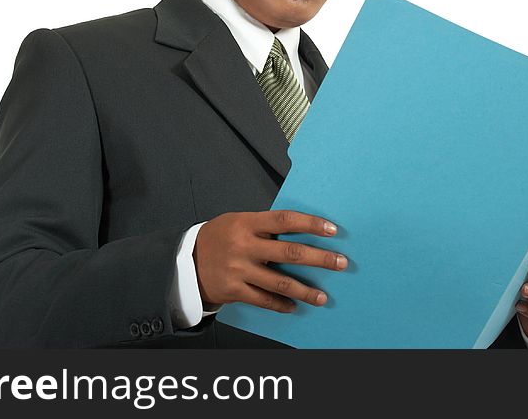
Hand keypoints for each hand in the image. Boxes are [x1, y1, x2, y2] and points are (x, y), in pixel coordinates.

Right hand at [193, 210, 347, 312]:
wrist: (185, 261)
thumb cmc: (219, 237)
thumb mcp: (238, 221)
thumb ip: (264, 225)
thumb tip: (302, 229)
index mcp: (247, 223)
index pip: (285, 220)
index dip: (310, 224)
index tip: (332, 230)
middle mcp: (244, 246)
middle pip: (289, 253)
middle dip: (320, 259)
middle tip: (341, 263)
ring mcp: (239, 270)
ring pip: (280, 282)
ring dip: (305, 290)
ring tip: (323, 297)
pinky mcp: (234, 290)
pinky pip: (264, 300)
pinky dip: (282, 304)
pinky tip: (295, 306)